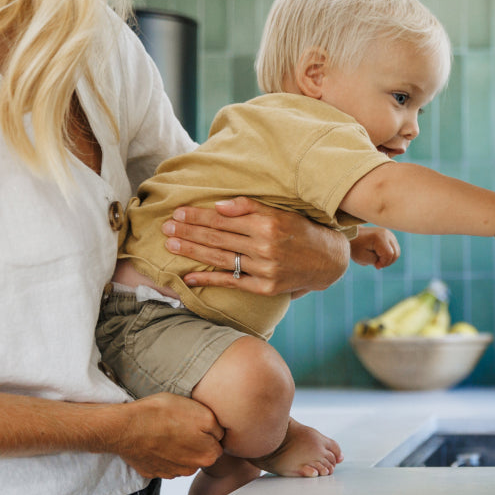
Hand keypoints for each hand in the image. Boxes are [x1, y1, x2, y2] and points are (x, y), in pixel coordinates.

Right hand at [108, 393, 224, 479]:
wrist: (127, 427)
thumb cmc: (163, 414)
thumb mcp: (201, 411)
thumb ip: (217, 427)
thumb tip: (220, 434)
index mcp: (208, 455)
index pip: (217, 442)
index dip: (207, 429)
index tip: (196, 421)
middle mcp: (192, 468)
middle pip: (200, 452)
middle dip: (195, 440)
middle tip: (180, 424)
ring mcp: (171, 472)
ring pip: (183, 458)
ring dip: (178, 448)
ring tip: (166, 431)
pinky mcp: (154, 472)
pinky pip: (165, 462)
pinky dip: (162, 454)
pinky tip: (155, 440)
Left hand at [162, 197, 348, 296]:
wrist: (329, 260)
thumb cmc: (301, 231)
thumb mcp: (281, 212)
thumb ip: (250, 207)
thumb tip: (219, 206)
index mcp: (268, 224)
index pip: (224, 219)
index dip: (199, 216)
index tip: (178, 212)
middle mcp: (265, 247)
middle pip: (218, 238)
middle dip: (189, 232)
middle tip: (166, 227)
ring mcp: (265, 269)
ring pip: (221, 258)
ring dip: (193, 252)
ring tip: (171, 246)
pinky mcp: (266, 288)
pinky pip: (232, 282)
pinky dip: (209, 279)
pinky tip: (188, 278)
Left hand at [349, 226, 399, 268]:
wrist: (353, 236)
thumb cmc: (356, 247)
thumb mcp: (362, 257)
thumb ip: (376, 261)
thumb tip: (385, 262)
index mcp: (379, 237)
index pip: (389, 255)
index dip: (383, 263)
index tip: (374, 265)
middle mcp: (387, 234)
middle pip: (396, 254)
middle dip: (387, 262)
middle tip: (376, 264)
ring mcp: (390, 234)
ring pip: (397, 252)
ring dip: (389, 259)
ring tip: (378, 260)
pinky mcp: (390, 236)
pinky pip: (395, 249)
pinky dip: (389, 255)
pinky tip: (380, 256)